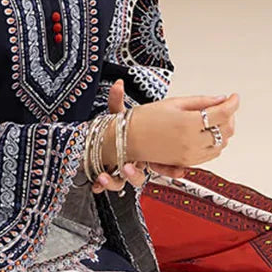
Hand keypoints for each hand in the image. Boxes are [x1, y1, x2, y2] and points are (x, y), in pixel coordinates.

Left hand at [91, 80, 167, 194]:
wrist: (103, 134)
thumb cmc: (118, 127)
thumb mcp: (120, 114)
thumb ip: (117, 101)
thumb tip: (117, 85)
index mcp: (145, 150)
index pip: (162, 164)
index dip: (170, 170)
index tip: (176, 170)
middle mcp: (134, 163)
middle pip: (139, 176)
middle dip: (134, 175)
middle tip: (128, 168)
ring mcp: (120, 170)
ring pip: (121, 183)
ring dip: (113, 182)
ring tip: (104, 177)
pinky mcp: (106, 174)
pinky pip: (105, 185)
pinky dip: (101, 186)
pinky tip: (96, 185)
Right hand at [91, 80, 238, 193]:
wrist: (127, 139)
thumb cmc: (145, 118)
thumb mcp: (174, 102)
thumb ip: (201, 101)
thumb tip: (221, 99)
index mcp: (189, 123)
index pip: (223, 112)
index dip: (233, 103)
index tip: (234, 97)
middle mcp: (192, 141)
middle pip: (226, 129)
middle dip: (230, 116)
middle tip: (224, 106)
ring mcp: (190, 154)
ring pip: (222, 144)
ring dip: (224, 131)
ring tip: (216, 119)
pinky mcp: (187, 162)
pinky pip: (211, 155)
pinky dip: (216, 143)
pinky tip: (208, 133)